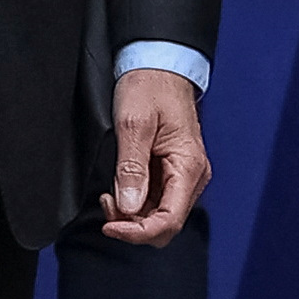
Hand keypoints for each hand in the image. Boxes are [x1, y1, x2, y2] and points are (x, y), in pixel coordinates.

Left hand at [98, 67, 210, 244]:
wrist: (158, 65)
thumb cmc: (150, 86)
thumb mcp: (134, 124)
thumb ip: (130, 168)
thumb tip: (127, 208)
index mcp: (188, 166)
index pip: (169, 220)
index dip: (138, 232)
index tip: (109, 227)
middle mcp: (191, 176)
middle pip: (165, 224)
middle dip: (133, 225)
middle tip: (107, 205)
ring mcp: (182, 175)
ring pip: (158, 216)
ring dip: (131, 215)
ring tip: (109, 194)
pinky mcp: (171, 172)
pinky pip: (154, 202)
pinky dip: (134, 204)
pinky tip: (118, 189)